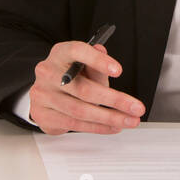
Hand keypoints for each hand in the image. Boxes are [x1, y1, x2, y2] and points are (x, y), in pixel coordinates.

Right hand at [29, 41, 144, 134]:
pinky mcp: (43, 115)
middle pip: (83, 89)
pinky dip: (98, 127)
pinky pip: (75, 124)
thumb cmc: (70, 77)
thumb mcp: (84, 66)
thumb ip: (95, 65)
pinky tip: (113, 126)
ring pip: (80, 110)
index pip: (77, 52)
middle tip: (135, 107)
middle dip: (115, 100)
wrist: (46, 94)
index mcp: (59, 54)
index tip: (118, 71)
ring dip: (109, 118)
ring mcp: (43, 95)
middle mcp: (48, 73)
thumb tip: (103, 52)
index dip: (98, 61)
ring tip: (129, 120)